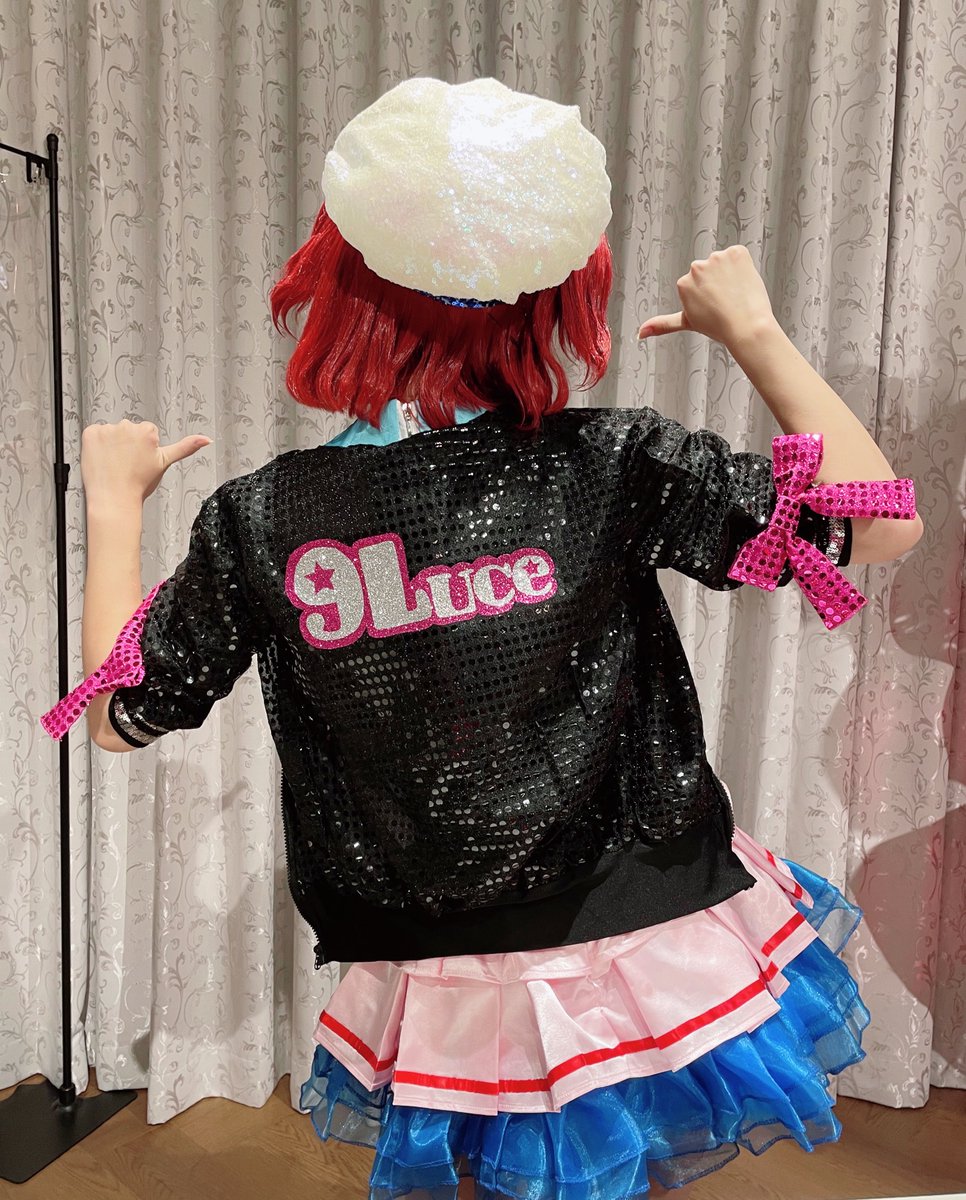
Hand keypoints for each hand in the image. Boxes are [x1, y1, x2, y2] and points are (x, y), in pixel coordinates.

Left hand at [80, 418, 212, 503]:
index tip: (139, 461)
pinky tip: (102, 458)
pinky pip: (93, 434)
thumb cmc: (138, 485)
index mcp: (147, 431)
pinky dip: (95, 445)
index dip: (143, 448)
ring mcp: (107, 429)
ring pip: (111, 432)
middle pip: (128, 430)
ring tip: (114, 463)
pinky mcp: (90, 433)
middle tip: (127, 464)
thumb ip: (186, 447)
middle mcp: (127, 426)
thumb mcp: (165, 463)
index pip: (146, 432)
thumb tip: (206, 439)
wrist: (114, 499)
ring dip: (111, 444)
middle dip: (128, 444)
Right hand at [637, 244, 775, 347]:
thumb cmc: (718, 327)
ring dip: (731, 274)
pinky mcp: (737, 252)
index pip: (698, 283)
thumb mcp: (687, 322)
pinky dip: (744, 266)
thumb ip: (662, 324)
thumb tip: (639, 333)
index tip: (714, 307)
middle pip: (710, 270)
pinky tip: (744, 281)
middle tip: (726, 301)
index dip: (708, 295)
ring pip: (724, 262)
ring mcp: (717, 257)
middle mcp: (697, 266)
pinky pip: (739, 255)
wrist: (746, 326)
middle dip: (718, 282)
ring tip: (736, 293)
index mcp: (683, 282)